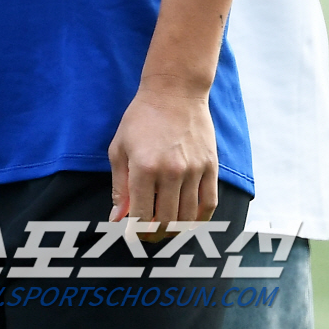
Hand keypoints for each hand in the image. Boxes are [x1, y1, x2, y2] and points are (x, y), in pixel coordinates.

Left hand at [108, 85, 218, 239]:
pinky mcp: (211, 168)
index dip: (135, 231)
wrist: (174, 93)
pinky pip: (208, 205)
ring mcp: (195, 171)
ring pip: (188, 217)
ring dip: (175, 230)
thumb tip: (117, 218)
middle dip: (154, 234)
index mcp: (144, 167)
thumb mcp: (119, 147)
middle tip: (147, 235)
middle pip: (166, 220)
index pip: (141, 214)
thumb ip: (119, 186)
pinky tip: (188, 221)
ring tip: (164, 229)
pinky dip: (199, 219)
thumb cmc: (140, 118)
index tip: (131, 235)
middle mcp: (172, 172)